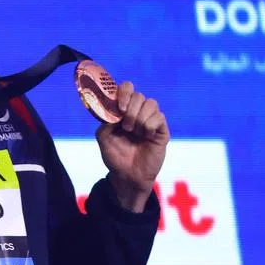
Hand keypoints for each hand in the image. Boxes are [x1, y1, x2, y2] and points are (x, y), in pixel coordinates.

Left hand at [95, 81, 169, 212]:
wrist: (128, 176)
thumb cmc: (115, 157)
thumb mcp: (103, 138)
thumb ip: (105, 121)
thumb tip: (114, 110)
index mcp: (122, 111)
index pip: (126, 89)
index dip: (123, 92)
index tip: (119, 106)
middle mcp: (137, 113)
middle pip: (138, 95)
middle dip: (130, 109)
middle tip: (125, 126)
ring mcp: (150, 120)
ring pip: (151, 103)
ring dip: (139, 117)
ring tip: (134, 132)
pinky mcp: (161, 130)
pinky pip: (159, 117)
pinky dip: (150, 125)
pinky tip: (146, 136)